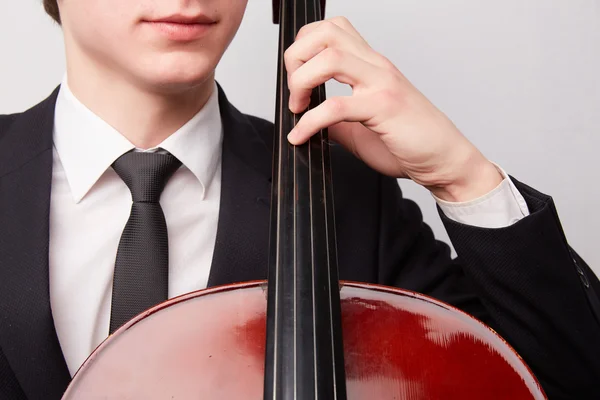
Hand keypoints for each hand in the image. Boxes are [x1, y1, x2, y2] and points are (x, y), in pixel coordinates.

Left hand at [285, 17, 502, 201]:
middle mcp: (377, 67)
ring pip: (330, 58)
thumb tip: (309, 121)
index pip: (332, 30)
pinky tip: (301, 136)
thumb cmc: (413, 142)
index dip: (304, 47)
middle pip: (326, 33)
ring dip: (301, 81)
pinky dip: (310, 122)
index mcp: (372, 66)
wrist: (446, 160)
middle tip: (294, 91)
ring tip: (298, 107)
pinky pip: (335, 106)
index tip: (296, 80)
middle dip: (296, 57)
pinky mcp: (384, 108)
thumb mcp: (362, 128)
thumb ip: (335, 120)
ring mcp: (382, 84)